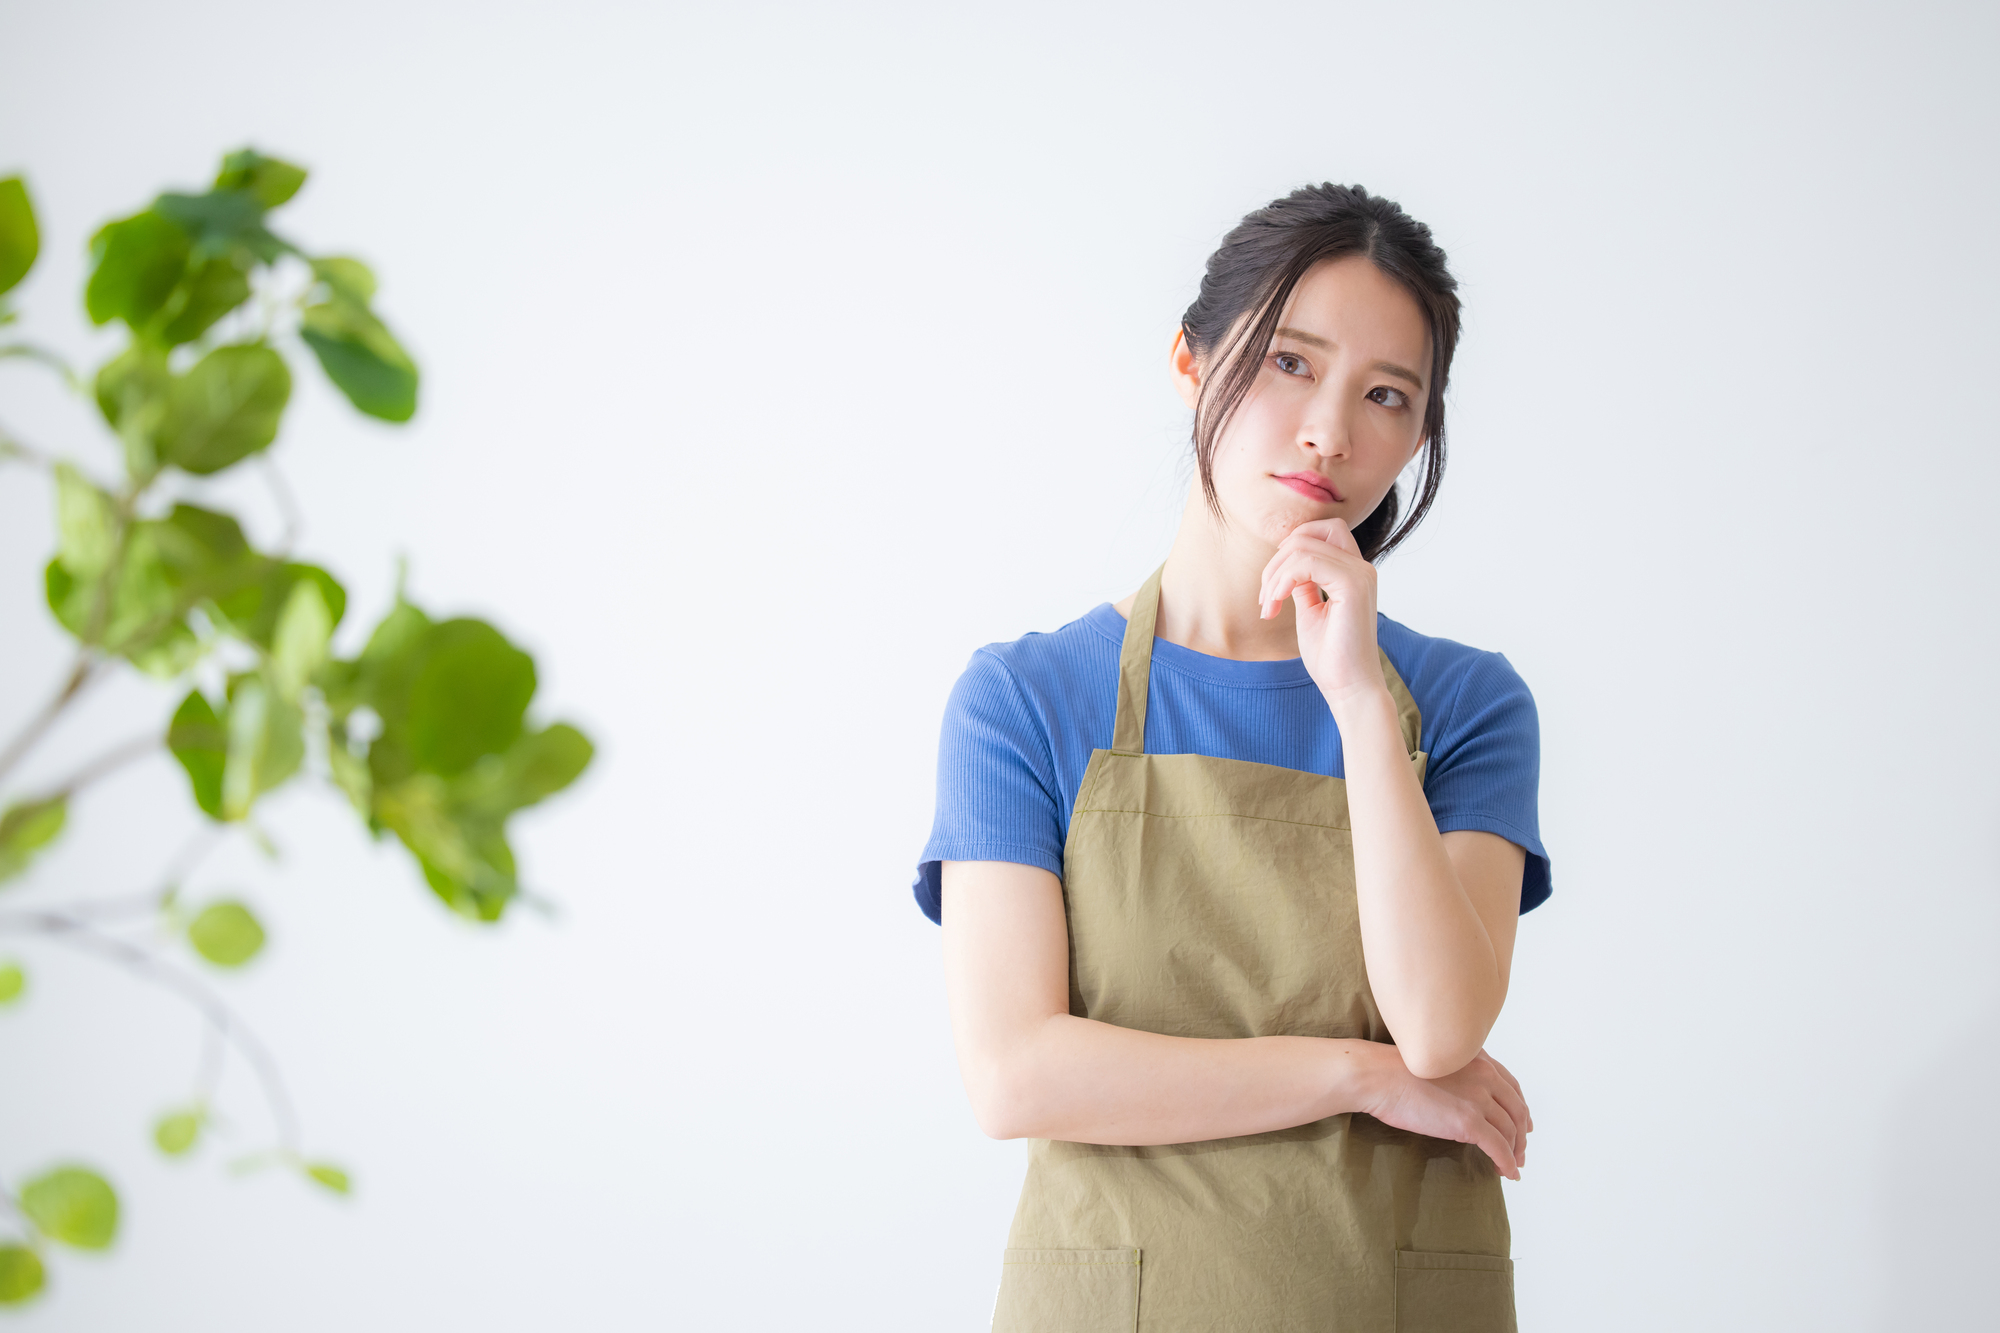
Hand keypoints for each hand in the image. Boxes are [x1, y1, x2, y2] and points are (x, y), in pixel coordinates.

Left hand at [1256, 519, 1384, 709]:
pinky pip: (1306, 561)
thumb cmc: (1331, 657)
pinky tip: (1276, 603)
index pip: (1322, 532)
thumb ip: (1304, 584)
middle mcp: (1361, 568)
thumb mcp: (1310, 611)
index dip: (1290, 549)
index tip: (1273, 585)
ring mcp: (1359, 574)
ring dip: (1274, 575)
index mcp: (1353, 572)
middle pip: (1310, 532)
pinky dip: (1283, 579)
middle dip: (1277, 559)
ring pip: (1302, 546)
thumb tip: (1288, 566)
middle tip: (1266, 596)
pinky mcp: (1353, 585)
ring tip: (1269, 605)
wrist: (1349, 688)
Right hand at [1362, 1047, 1531, 1179]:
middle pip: (1517, 1109)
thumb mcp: (1435, 1062)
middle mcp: (1484, 1075)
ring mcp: (1478, 1098)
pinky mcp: (1469, 1122)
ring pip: (1510, 1130)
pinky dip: (1507, 1162)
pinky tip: (1507, 1172)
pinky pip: (1499, 1148)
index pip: (1511, 1086)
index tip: (1523, 1124)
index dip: (1520, 1108)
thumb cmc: (1392, 1071)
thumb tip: (1460, 1099)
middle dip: (1522, 1134)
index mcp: (1476, 1058)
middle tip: (1520, 1151)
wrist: (1377, 1077)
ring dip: (1515, 1152)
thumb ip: (1455, 1074)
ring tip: (1512, 1166)